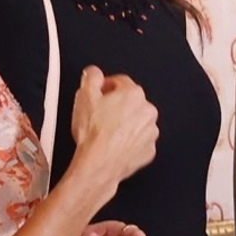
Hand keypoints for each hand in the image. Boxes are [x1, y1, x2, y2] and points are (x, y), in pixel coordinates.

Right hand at [69, 67, 158, 183]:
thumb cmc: (93, 134)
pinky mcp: (149, 149)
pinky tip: (114, 143)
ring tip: (106, 131)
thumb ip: (91, 77)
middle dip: (116, 105)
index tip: (100, 92)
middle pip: (131, 101)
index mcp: (134, 94)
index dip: (106, 86)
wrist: (98, 163)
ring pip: (137, 121)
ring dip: (125, 123)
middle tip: (100, 114)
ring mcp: (150, 131)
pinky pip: (139, 140)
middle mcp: (147, 111)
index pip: (121, 82)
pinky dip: (129, 141)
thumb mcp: (84, 97)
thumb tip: (94, 72)